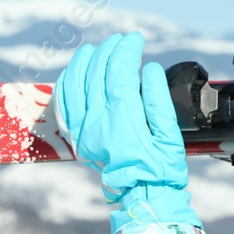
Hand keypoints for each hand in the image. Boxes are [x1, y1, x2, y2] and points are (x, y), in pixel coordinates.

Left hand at [53, 32, 200, 233]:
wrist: (142, 194)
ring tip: (96, 48)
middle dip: (110, 50)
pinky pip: (63, 103)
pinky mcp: (76, 136)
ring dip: (85, 61)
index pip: (120, 73)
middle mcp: (98, 123)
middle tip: (122, 41)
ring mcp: (83, 130)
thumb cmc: (161, 166)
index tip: (137, 40)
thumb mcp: (170, 135)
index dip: (128, 51)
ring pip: (75, 84)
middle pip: (98, 73)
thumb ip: (158, 100)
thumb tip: (149, 70)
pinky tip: (75, 71)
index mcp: (123, 120)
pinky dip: (67, 82)